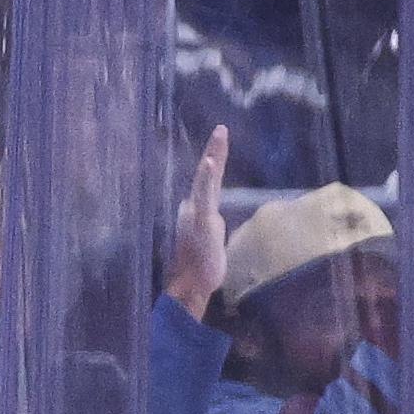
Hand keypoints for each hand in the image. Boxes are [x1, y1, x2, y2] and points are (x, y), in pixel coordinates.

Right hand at [168, 125, 228, 311]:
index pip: (209, 181)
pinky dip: (207, 178)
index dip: (214, 161)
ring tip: (218, 136)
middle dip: (214, 150)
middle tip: (221, 128)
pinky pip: (204, 196)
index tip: (220, 140)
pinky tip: (209, 163)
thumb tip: (215, 218)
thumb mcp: (210, 239)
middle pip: (206, 174)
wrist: (191, 285)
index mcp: (199, 210)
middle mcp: (194, 206)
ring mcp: (197, 212)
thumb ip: (210, 224)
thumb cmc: (201, 266)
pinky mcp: (201, 220)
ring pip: (204, 180)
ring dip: (212, 157)